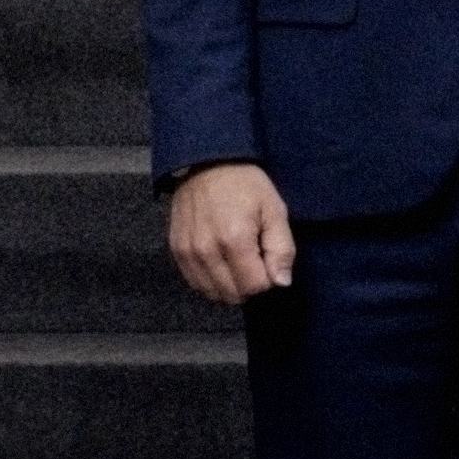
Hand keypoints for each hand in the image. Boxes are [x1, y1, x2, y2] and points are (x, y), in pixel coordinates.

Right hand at [165, 161, 295, 308]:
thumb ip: (281, 249)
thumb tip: (282, 282)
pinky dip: (212, 281)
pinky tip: (222, 263)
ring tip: (238, 260)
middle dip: (250, 284)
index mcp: (234, 240)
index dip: (269, 279)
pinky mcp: (176, 251)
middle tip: (255, 259)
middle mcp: (206, 251)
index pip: (255, 286)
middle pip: (233, 294)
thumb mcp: (275, 210)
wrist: (206, 164)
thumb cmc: (245, 185)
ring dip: (230, 285)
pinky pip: (195, 283)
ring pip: (213, 293)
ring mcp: (187, 253)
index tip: (270, 260)